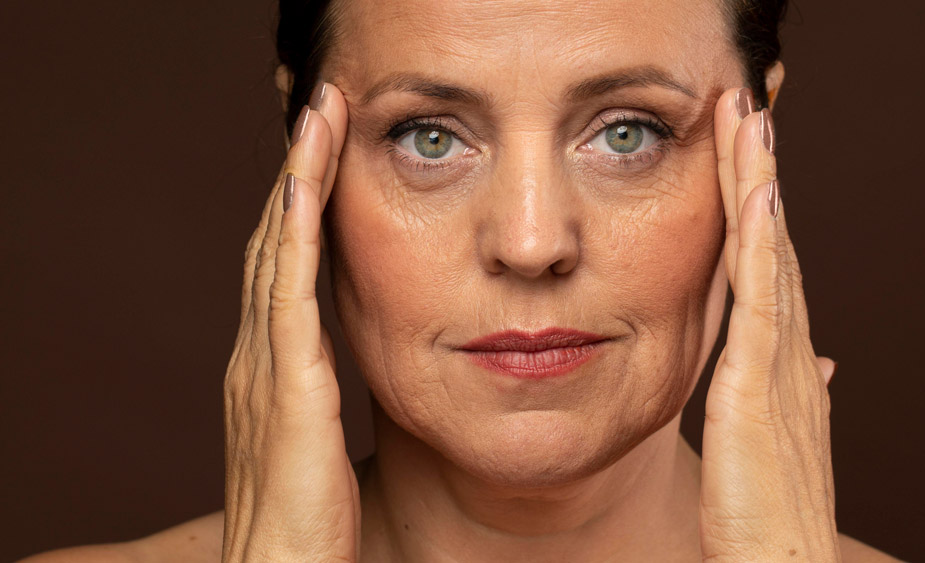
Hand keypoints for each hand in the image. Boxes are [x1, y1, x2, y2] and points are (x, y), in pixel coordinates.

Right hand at [221, 83, 357, 561]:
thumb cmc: (305, 515)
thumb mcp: (311, 435)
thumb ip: (315, 390)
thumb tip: (332, 360)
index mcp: (268, 362)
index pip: (283, 262)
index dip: (299, 201)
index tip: (323, 146)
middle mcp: (257, 352)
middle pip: (274, 240)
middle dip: (296, 169)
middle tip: (317, 106)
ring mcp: (264, 366)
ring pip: (277, 251)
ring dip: (296, 180)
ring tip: (316, 118)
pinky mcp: (286, 389)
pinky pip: (289, 296)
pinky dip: (295, 236)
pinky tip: (306, 190)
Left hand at [699, 87, 840, 560]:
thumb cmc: (770, 508)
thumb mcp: (777, 433)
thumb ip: (790, 388)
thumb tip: (822, 360)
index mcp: (782, 356)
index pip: (768, 262)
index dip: (757, 203)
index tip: (742, 149)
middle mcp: (787, 349)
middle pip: (771, 242)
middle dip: (757, 173)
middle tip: (746, 106)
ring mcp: (778, 365)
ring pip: (769, 257)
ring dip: (758, 187)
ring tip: (750, 122)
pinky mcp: (760, 390)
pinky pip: (763, 306)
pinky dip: (762, 250)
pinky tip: (758, 202)